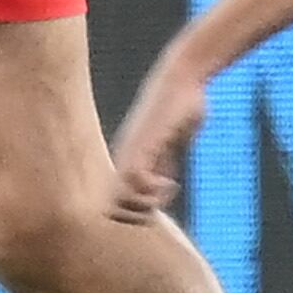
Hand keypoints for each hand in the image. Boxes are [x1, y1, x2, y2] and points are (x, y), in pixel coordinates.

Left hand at [108, 55, 204, 220]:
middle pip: (112, 207)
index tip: (157, 204)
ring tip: (167, 190)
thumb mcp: (169, 145)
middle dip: (138, 214)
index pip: (113, 204)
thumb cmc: (178, 110)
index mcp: (127, 160)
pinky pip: (136, 177)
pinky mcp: (144, 141)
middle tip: (161, 202)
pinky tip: (172, 181)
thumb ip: (162, 164)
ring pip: (121, 197)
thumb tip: (161, 184)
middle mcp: (124, 157)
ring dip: (147, 203)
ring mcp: (132, 150)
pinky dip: (154, 188)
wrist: (181, 79)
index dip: (134, 213)